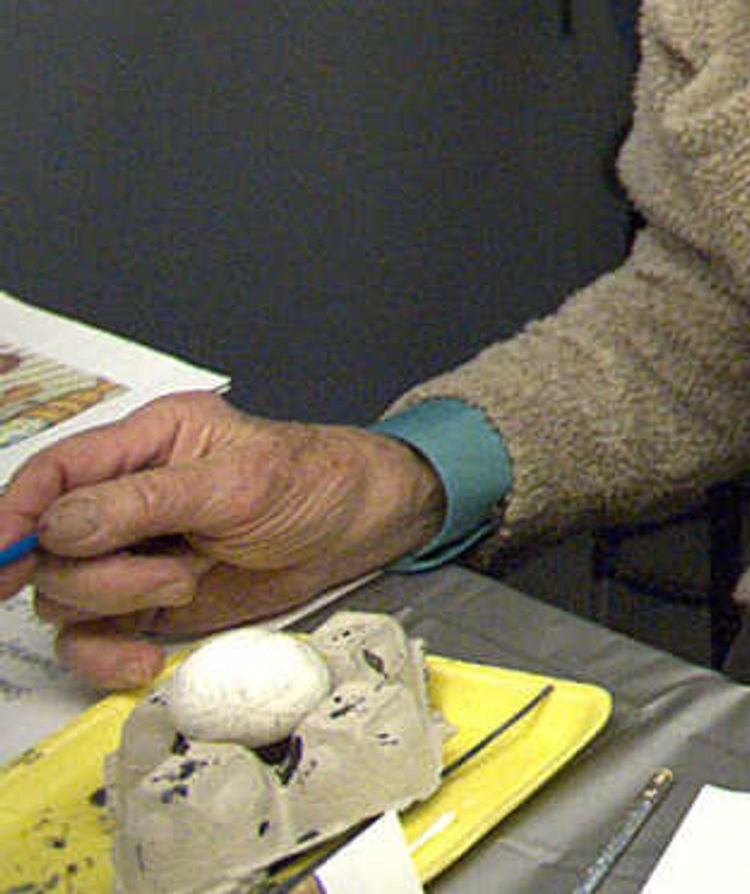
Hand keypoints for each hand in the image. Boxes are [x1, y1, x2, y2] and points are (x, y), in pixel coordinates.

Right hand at [0, 392, 447, 691]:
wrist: (363, 529)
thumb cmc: (314, 483)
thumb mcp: (239, 483)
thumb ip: (144, 503)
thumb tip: (54, 527)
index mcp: (145, 444)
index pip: (52, 473)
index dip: (13, 516)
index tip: (2, 560)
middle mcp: (124, 498)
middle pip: (49, 546)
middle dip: (98, 572)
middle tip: (172, 575)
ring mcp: (130, 555)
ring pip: (64, 594)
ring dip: (114, 605)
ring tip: (186, 588)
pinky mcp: (144, 604)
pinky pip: (91, 636)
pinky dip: (106, 654)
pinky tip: (145, 657)